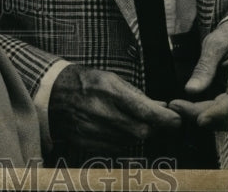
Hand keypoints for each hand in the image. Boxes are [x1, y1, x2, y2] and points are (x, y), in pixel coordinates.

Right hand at [49, 63, 181, 153]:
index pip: (145, 111)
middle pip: (142, 131)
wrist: (50, 94)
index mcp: (108, 90)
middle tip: (157, 121)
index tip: (177, 120)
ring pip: (130, 142)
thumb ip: (137, 95)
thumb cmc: (83, 82)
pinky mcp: (87, 143)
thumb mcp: (110, 79)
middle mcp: (101, 112)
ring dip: (137, 134)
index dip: (165, 119)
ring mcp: (93, 130)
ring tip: (130, 120)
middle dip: (154, 128)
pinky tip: (116, 128)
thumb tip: (162, 107)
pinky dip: (122, 140)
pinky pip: (115, 148)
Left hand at [168, 18, 227, 130]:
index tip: (198, 119)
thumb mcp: (214, 44)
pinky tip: (192, 109)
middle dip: (201, 115)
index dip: (218, 112)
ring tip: (180, 107)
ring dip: (204, 119)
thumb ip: (204, 67)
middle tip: (174, 106)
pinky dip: (211, 117)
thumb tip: (190, 90)